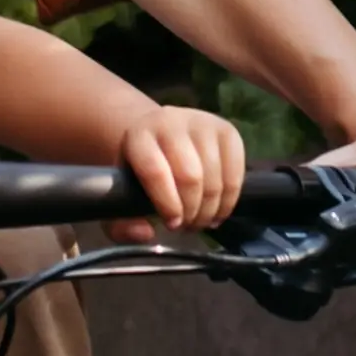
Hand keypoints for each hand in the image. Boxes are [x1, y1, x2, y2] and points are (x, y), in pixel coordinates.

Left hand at [114, 106, 248, 235]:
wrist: (159, 133)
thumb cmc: (139, 170)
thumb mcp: (120, 195)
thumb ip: (121, 224)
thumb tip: (145, 233)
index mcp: (139, 136)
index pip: (155, 171)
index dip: (167, 204)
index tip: (173, 225)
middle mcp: (171, 122)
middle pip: (190, 176)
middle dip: (192, 211)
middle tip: (187, 226)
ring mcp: (203, 123)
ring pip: (215, 177)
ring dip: (211, 209)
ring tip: (201, 221)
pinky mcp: (227, 130)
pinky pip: (235, 173)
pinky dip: (229, 200)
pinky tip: (218, 210)